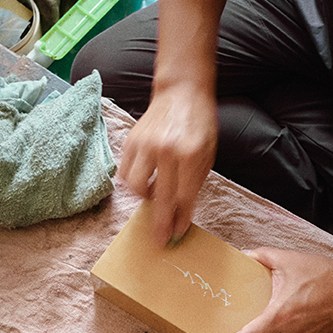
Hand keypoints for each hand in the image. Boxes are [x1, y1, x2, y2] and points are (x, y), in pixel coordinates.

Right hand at [118, 82, 217, 245]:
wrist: (181, 92)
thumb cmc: (199, 124)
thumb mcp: (207, 154)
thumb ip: (194, 184)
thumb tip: (182, 216)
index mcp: (190, 154)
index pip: (183, 197)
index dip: (179, 220)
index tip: (175, 236)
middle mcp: (166, 150)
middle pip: (160, 198)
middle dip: (160, 223)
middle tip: (159, 240)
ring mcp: (145, 145)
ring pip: (136, 187)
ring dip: (144, 198)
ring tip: (154, 195)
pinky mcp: (131, 141)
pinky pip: (126, 173)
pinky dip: (134, 183)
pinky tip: (145, 180)